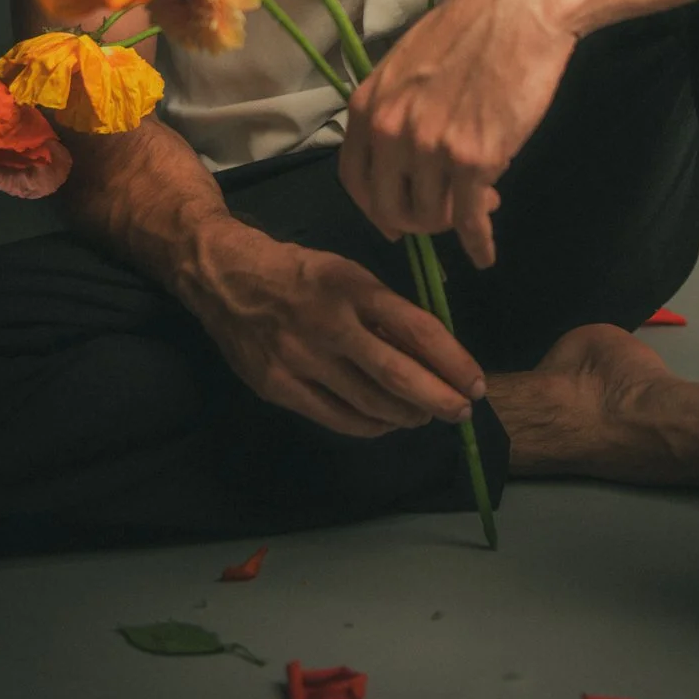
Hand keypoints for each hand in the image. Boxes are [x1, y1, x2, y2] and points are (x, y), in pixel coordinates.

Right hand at [194, 225, 486, 438]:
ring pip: (370, 404)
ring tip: (424, 414)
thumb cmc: (297, 272)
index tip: (475, 383)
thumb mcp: (346, 272)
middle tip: (461, 411)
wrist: (223, 276)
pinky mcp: (277, 386)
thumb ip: (383, 311)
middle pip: (397, 376)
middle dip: (439, 399)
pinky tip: (386, 421)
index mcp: (351, 286)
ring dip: (407, 415)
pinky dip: (370, 425)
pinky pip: (336, 418)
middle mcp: (328, 324)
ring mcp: (300, 359)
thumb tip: (430, 354)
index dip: (453, 362)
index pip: (416, 330)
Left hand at [339, 0, 576, 268]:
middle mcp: (390, 131)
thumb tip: (402, 149)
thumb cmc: (471, 27)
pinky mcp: (474, 160)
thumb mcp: (409, 62)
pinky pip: (471, 219)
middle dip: (416, 220)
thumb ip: (395, 107)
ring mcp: (430, 148)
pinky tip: (485, 254)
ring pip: (432, 215)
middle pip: (389, 207)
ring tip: (482, 205)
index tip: (392, 222)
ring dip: (454, 221)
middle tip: (442, 216)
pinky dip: (478, 243)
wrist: (519, 7)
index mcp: (368, 105)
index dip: (373, 208)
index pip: (354, 179)